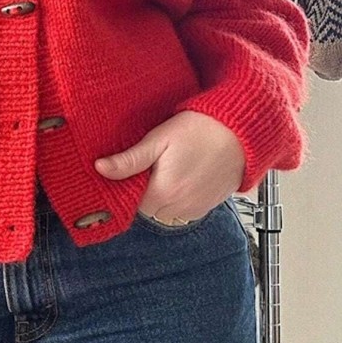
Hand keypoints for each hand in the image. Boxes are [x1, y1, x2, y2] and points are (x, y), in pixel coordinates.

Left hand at [93, 111, 245, 222]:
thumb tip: (100, 168)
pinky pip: (182, 212)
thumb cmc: (200, 130)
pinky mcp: (208, 207)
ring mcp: (195, 209)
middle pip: (146, 209)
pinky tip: (178, 177)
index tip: (123, 171)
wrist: (241, 132)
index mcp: (163, 192)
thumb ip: (129, 159)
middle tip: (145, 166)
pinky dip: (175, 200)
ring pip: (163, 212)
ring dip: (158, 197)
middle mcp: (179, 207)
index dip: (123, 186)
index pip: (129, 202)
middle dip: (141, 191)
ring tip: (163, 170)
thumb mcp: (158, 140)